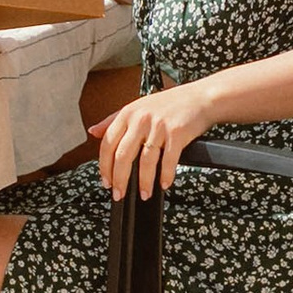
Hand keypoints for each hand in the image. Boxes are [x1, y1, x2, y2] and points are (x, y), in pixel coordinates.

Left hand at [96, 81, 215, 199]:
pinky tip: (164, 184)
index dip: (104, 166)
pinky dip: (165, 176)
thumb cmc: (169, 104)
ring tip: (144, 194)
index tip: (106, 182)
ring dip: (144, 182)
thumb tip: (93, 132)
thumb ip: (113, 120)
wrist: (199, 98)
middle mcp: (140, 119)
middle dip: (119, 180)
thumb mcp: (137, 107)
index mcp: (127, 113)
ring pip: (145, 161)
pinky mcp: (176, 133)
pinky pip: (168, 160)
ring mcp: (158, 126)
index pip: (108, 143)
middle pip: (123, 155)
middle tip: (119, 195)